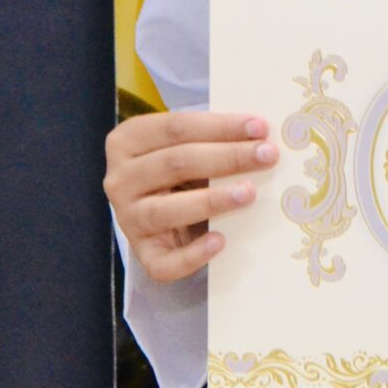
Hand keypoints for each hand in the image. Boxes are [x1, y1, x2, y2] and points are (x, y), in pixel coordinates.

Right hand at [104, 110, 278, 283]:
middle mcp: (120, 179)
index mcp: (127, 140)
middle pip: (175, 163)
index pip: (175, 128)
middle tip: (267, 156)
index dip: (220, 126)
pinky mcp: (143, 254)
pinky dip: (192, 255)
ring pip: (165, 210)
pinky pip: (164, 262)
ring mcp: (127, 219)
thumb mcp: (187, 146)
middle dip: (227, 157)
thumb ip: (214, 139)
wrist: (161, 213)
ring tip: (248, 193)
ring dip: (211, 201)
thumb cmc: (180, 169)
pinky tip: (220, 241)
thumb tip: (262, 136)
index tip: (260, 127)